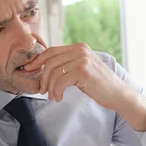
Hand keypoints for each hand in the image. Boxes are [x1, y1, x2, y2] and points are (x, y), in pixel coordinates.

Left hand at [23, 43, 145, 129]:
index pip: (51, 51)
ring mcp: (83, 60)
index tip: (28, 69)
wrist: (117, 93)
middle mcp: (80, 50)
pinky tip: (59, 98)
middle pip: (50, 62)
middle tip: (42, 90)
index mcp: (79, 47)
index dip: (37, 60)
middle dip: (42, 78)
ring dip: (50, 88)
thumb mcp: (80, 68)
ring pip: (54, 73)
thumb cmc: (97, 84)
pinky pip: (60, 82)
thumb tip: (42, 66)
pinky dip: (57, 92)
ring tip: (53, 97)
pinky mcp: (84, 72)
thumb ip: (66, 63)